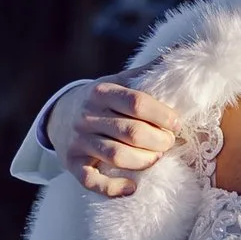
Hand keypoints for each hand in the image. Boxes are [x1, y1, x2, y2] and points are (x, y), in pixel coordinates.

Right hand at [55, 80, 183, 194]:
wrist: (60, 115)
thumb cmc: (101, 101)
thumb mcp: (118, 81)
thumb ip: (147, 72)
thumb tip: (180, 51)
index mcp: (102, 91)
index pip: (137, 102)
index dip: (162, 115)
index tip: (177, 124)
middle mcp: (88, 116)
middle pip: (131, 132)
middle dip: (158, 141)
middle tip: (169, 143)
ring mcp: (79, 141)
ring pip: (116, 155)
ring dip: (144, 161)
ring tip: (156, 158)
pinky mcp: (72, 164)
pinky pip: (92, 181)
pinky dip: (113, 188)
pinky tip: (132, 187)